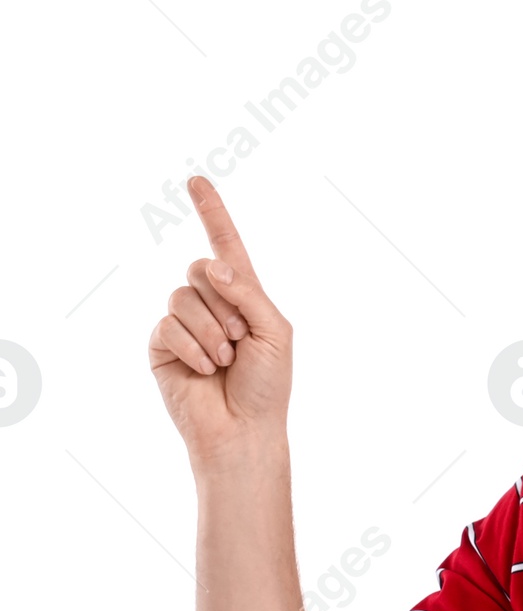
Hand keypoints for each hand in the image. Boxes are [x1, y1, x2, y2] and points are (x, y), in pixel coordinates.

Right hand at [148, 175, 292, 465]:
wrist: (243, 429)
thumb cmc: (267, 385)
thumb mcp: (275, 331)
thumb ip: (248, 292)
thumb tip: (212, 264)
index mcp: (242, 297)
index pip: (226, 247)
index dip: (212, 214)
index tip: (196, 181)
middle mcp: (210, 304)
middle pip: (201, 269)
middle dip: (225, 305)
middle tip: (241, 341)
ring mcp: (183, 323)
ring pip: (182, 297)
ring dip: (210, 330)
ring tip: (225, 360)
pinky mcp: (161, 344)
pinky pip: (167, 324)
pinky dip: (191, 346)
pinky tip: (205, 370)